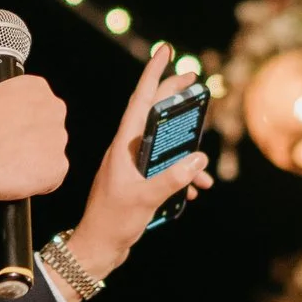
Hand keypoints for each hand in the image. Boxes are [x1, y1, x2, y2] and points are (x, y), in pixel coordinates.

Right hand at [0, 73, 68, 200]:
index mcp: (35, 88)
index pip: (34, 99)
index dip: (18, 114)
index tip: (6, 124)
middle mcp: (53, 110)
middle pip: (46, 124)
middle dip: (30, 136)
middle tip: (7, 146)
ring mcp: (58, 140)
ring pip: (49, 151)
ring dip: (33, 158)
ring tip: (8, 165)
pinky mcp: (58, 168)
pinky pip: (51, 175)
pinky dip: (37, 179)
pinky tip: (15, 179)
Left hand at [58, 44, 214, 287]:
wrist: (98, 249)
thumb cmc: (113, 222)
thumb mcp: (145, 199)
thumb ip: (173, 178)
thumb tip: (199, 159)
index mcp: (124, 146)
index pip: (140, 102)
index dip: (153, 74)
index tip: (164, 51)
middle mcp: (128, 151)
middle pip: (154, 114)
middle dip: (174, 97)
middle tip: (194, 78)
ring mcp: (133, 166)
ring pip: (164, 145)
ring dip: (185, 151)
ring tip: (203, 158)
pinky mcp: (139, 182)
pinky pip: (165, 170)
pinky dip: (182, 176)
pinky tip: (195, 190)